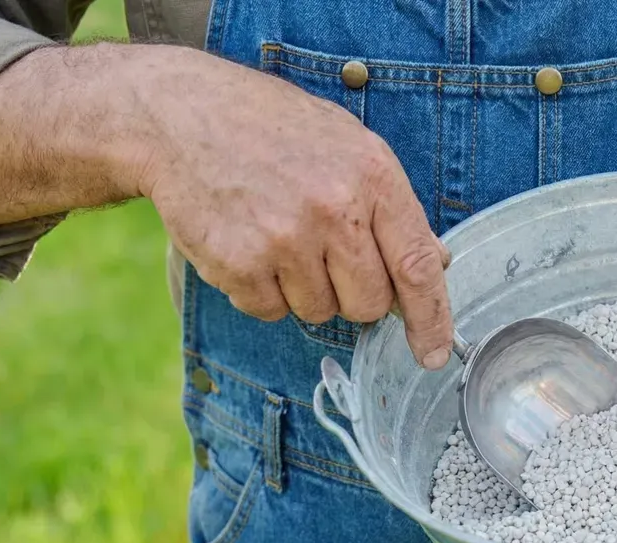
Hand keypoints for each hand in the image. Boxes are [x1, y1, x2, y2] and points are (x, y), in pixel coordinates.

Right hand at [134, 50, 453, 367]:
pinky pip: (270, 311)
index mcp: (371, 176)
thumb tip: (434, 264)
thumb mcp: (348, 145)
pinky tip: (248, 242)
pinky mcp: (239, 263)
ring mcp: (284, 239)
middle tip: (322, 251)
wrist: (181, 115)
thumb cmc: (272, 129)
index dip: (431, 318)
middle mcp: (333, 209)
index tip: (434, 353)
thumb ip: (391, 206)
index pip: (416, 266)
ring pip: (320, 312)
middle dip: (352, 293)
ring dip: (303, 289)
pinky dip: (261, 290)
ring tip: (277, 233)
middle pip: (369, 304)